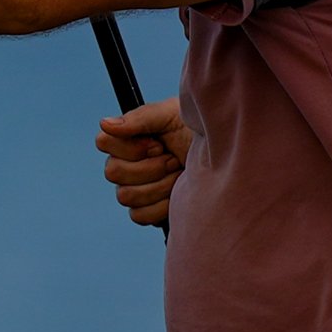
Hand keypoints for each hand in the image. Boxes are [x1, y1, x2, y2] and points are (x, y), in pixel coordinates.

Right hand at [95, 97, 190, 225]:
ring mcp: (136, 189)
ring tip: (179, 176)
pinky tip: (177, 194)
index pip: (103, 142)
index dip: (130, 146)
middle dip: (149, 167)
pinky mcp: (148, 211)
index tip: (157, 143)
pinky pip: (139, 215)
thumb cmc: (201, 133)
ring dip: (158, 186)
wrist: (228, 161)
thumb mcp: (174, 116)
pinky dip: (162, 206)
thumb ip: (140, 118)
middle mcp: (128, 164)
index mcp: (130, 139)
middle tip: (173, 159)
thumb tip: (105, 124)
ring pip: (125, 195)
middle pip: (112, 172)